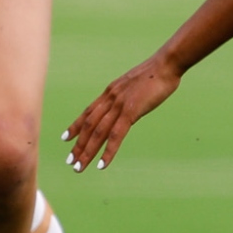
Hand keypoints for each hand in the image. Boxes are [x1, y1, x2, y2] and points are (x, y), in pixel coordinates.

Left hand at [62, 54, 184, 171]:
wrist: (166, 64)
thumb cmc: (157, 74)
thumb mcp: (136, 86)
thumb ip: (128, 98)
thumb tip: (128, 108)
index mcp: (111, 92)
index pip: (88, 112)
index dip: (76, 126)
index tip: (66, 139)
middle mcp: (110, 98)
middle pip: (89, 125)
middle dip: (79, 145)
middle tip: (70, 162)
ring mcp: (119, 104)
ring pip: (98, 132)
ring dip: (87, 152)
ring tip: (79, 167)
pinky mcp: (131, 111)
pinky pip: (116, 135)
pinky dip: (107, 151)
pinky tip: (102, 164)